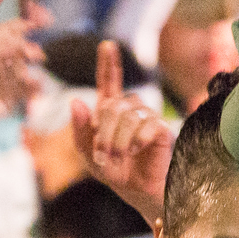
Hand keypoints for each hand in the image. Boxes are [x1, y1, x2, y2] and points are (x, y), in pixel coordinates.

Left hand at [0, 18, 44, 155]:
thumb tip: (17, 41)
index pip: (5, 34)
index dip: (19, 28)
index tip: (32, 25)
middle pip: (18, 52)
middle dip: (28, 51)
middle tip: (35, 54)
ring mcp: (3, 80)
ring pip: (24, 71)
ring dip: (31, 71)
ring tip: (30, 77)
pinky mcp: (9, 98)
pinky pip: (26, 91)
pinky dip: (33, 89)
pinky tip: (37, 88)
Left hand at [70, 40, 173, 226]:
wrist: (138, 192)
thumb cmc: (115, 172)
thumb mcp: (88, 154)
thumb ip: (80, 129)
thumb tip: (77, 101)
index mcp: (111, 112)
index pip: (109, 82)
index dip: (108, 64)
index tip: (107, 45)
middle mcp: (130, 110)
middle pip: (113, 105)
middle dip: (103, 131)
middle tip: (103, 155)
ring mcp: (147, 118)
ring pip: (127, 114)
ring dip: (117, 139)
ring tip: (118, 157)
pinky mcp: (161, 130)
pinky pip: (146, 125)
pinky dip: (135, 141)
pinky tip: (136, 151)